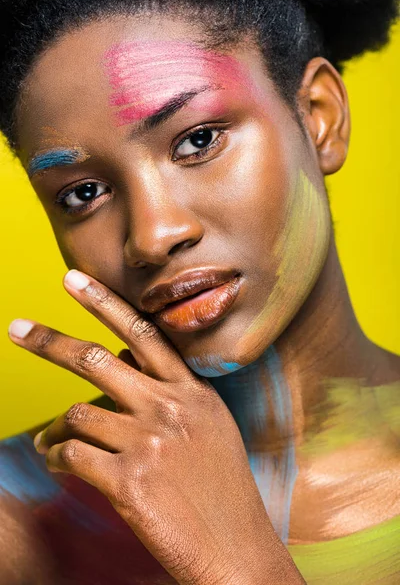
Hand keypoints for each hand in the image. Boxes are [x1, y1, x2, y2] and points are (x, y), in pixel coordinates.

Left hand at [8, 270, 303, 584]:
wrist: (237, 549)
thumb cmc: (221, 489)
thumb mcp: (209, 428)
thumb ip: (169, 392)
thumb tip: (118, 358)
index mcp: (192, 392)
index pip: (143, 333)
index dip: (104, 302)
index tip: (74, 279)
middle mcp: (170, 408)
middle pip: (95, 360)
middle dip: (49, 341)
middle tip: (16, 329)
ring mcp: (149, 442)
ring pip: (76, 415)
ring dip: (56, 429)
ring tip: (50, 442)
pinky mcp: (129, 481)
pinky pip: (72, 456)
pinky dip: (58, 458)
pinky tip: (61, 465)